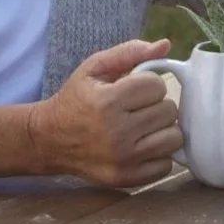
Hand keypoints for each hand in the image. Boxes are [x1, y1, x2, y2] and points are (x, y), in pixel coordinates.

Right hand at [31, 38, 182, 187]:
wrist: (49, 140)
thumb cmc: (76, 99)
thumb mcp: (94, 68)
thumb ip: (130, 52)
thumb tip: (165, 45)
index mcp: (108, 102)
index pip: (157, 86)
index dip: (148, 84)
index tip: (133, 90)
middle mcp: (117, 133)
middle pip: (168, 111)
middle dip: (156, 105)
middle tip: (137, 109)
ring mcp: (123, 160)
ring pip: (173, 138)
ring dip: (162, 129)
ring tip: (143, 126)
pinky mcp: (127, 179)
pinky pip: (166, 165)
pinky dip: (159, 154)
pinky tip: (142, 145)